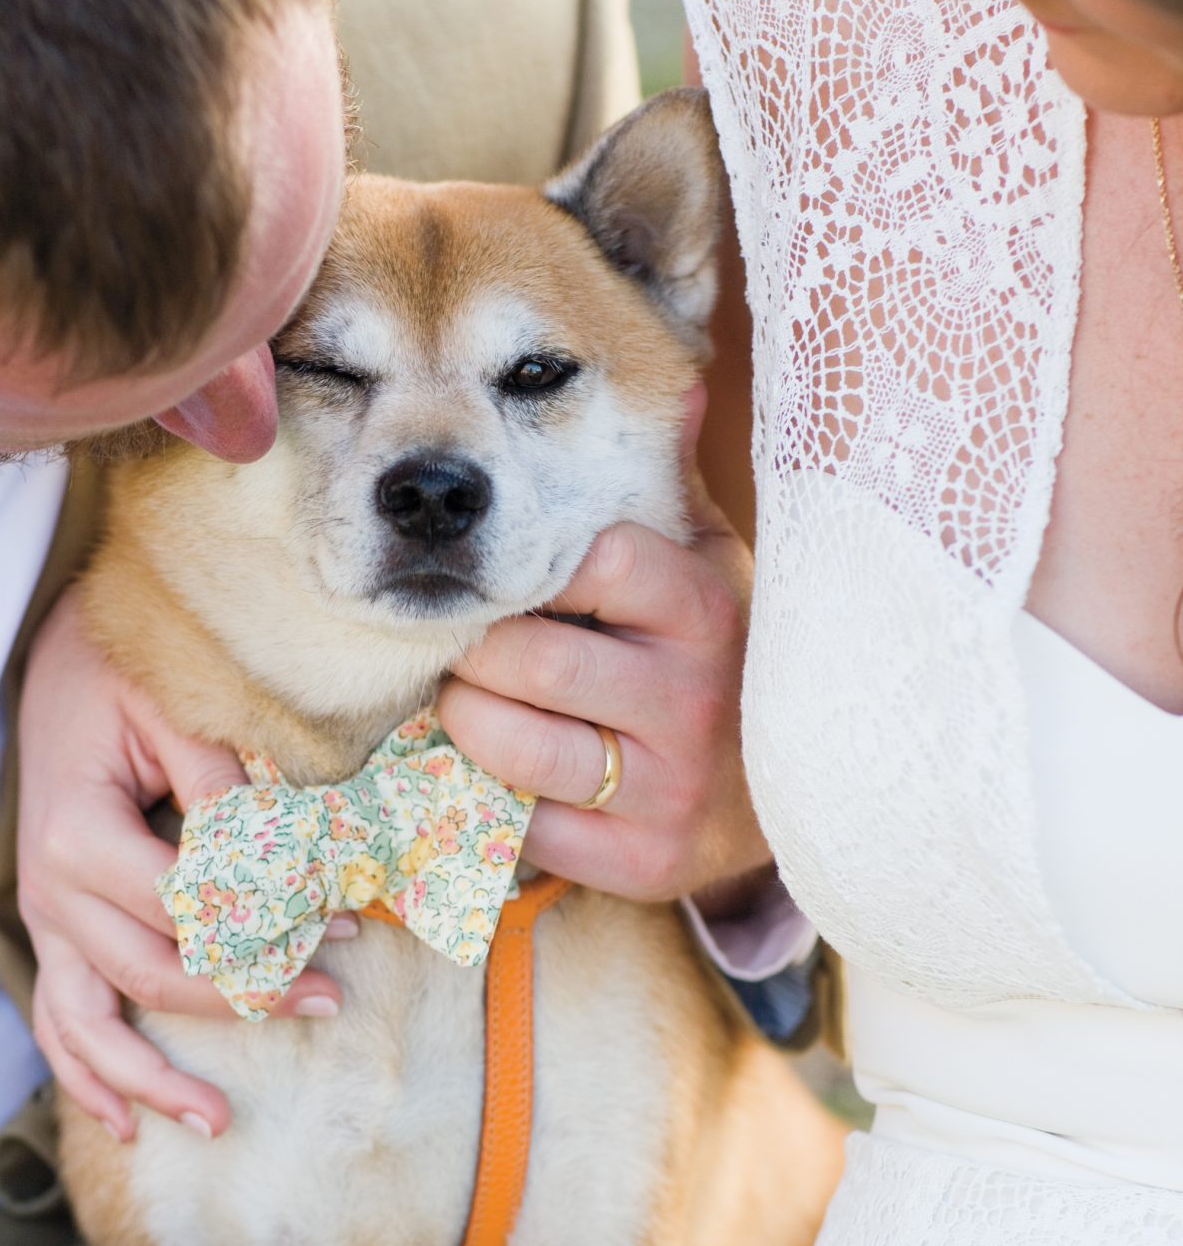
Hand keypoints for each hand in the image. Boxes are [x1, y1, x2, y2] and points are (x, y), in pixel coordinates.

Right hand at [17, 589, 349, 1138]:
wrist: (60, 657)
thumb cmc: (125, 674)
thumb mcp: (177, 710)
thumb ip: (223, 786)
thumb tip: (282, 866)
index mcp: (79, 834)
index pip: (185, 910)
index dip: (268, 926)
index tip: (345, 924)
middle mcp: (53, 889)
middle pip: (151, 974)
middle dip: (243, 998)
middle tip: (327, 1004)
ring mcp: (47, 919)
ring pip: (91, 1025)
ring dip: (152, 1079)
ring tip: (218, 1122)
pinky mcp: (54, 931)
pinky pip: (56, 1021)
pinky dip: (86, 1078)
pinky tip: (127, 1126)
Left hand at [438, 384, 771, 904]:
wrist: (778, 799)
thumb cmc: (716, 659)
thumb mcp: (711, 567)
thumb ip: (673, 486)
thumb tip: (677, 384)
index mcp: (707, 608)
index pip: (596, 563)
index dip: (536, 569)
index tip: (521, 579)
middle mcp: (694, 696)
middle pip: (529, 660)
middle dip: (477, 654)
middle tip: (469, 650)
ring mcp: (668, 785)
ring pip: (512, 745)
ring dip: (468, 722)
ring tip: (473, 705)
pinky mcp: (641, 860)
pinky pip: (523, 826)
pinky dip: (491, 801)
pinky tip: (502, 778)